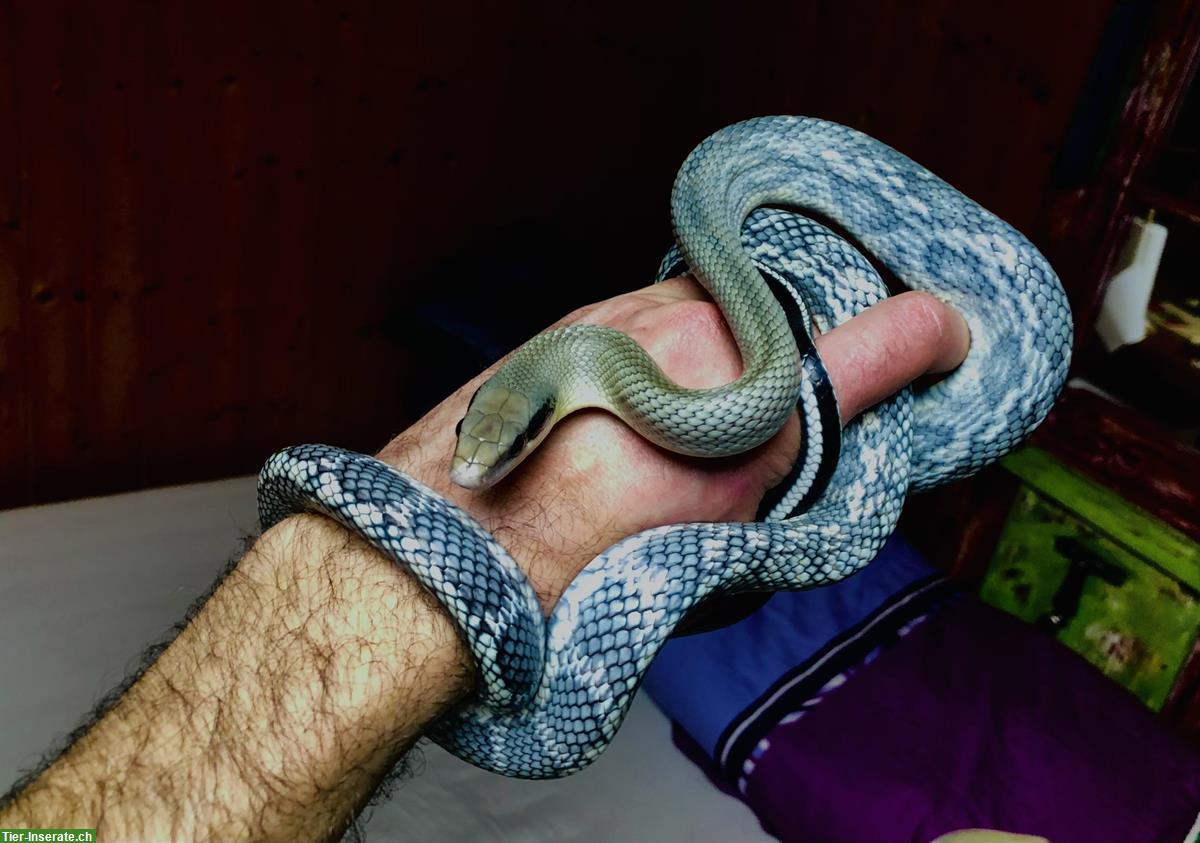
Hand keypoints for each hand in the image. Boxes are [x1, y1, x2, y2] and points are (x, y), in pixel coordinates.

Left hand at [377, 276, 968, 611]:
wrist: (442, 549)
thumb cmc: (561, 571)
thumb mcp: (702, 552)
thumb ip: (775, 484)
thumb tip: (812, 447)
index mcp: (736, 417)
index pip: (863, 346)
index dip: (914, 337)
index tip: (943, 331)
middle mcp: (689, 340)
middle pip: (788, 322)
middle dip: (802, 360)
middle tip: (779, 419)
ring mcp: (628, 315)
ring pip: (721, 310)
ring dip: (733, 347)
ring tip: (694, 416)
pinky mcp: (583, 315)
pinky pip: (662, 308)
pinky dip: (678, 340)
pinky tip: (647, 396)